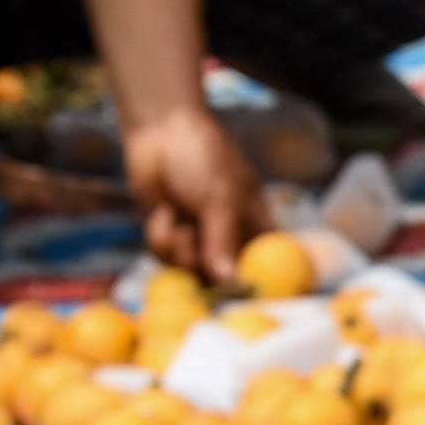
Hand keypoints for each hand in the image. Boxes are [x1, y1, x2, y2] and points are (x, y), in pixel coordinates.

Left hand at [124, 103, 261, 272]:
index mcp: (255, 227)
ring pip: (190, 273)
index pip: (265, 267)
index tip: (239, 292)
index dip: (255, 283)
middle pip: (223, 279)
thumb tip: (230, 281)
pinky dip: (160, 238)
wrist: (160, 132)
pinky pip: (166, 260)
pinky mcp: (170, 239)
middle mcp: (230, 238)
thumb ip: (223, 241)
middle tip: (191, 236)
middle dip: (202, 263)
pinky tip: (162, 212)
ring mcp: (199, 240)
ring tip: (176, 221)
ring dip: (178, 250)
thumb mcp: (219, 198)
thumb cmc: (203, 156)